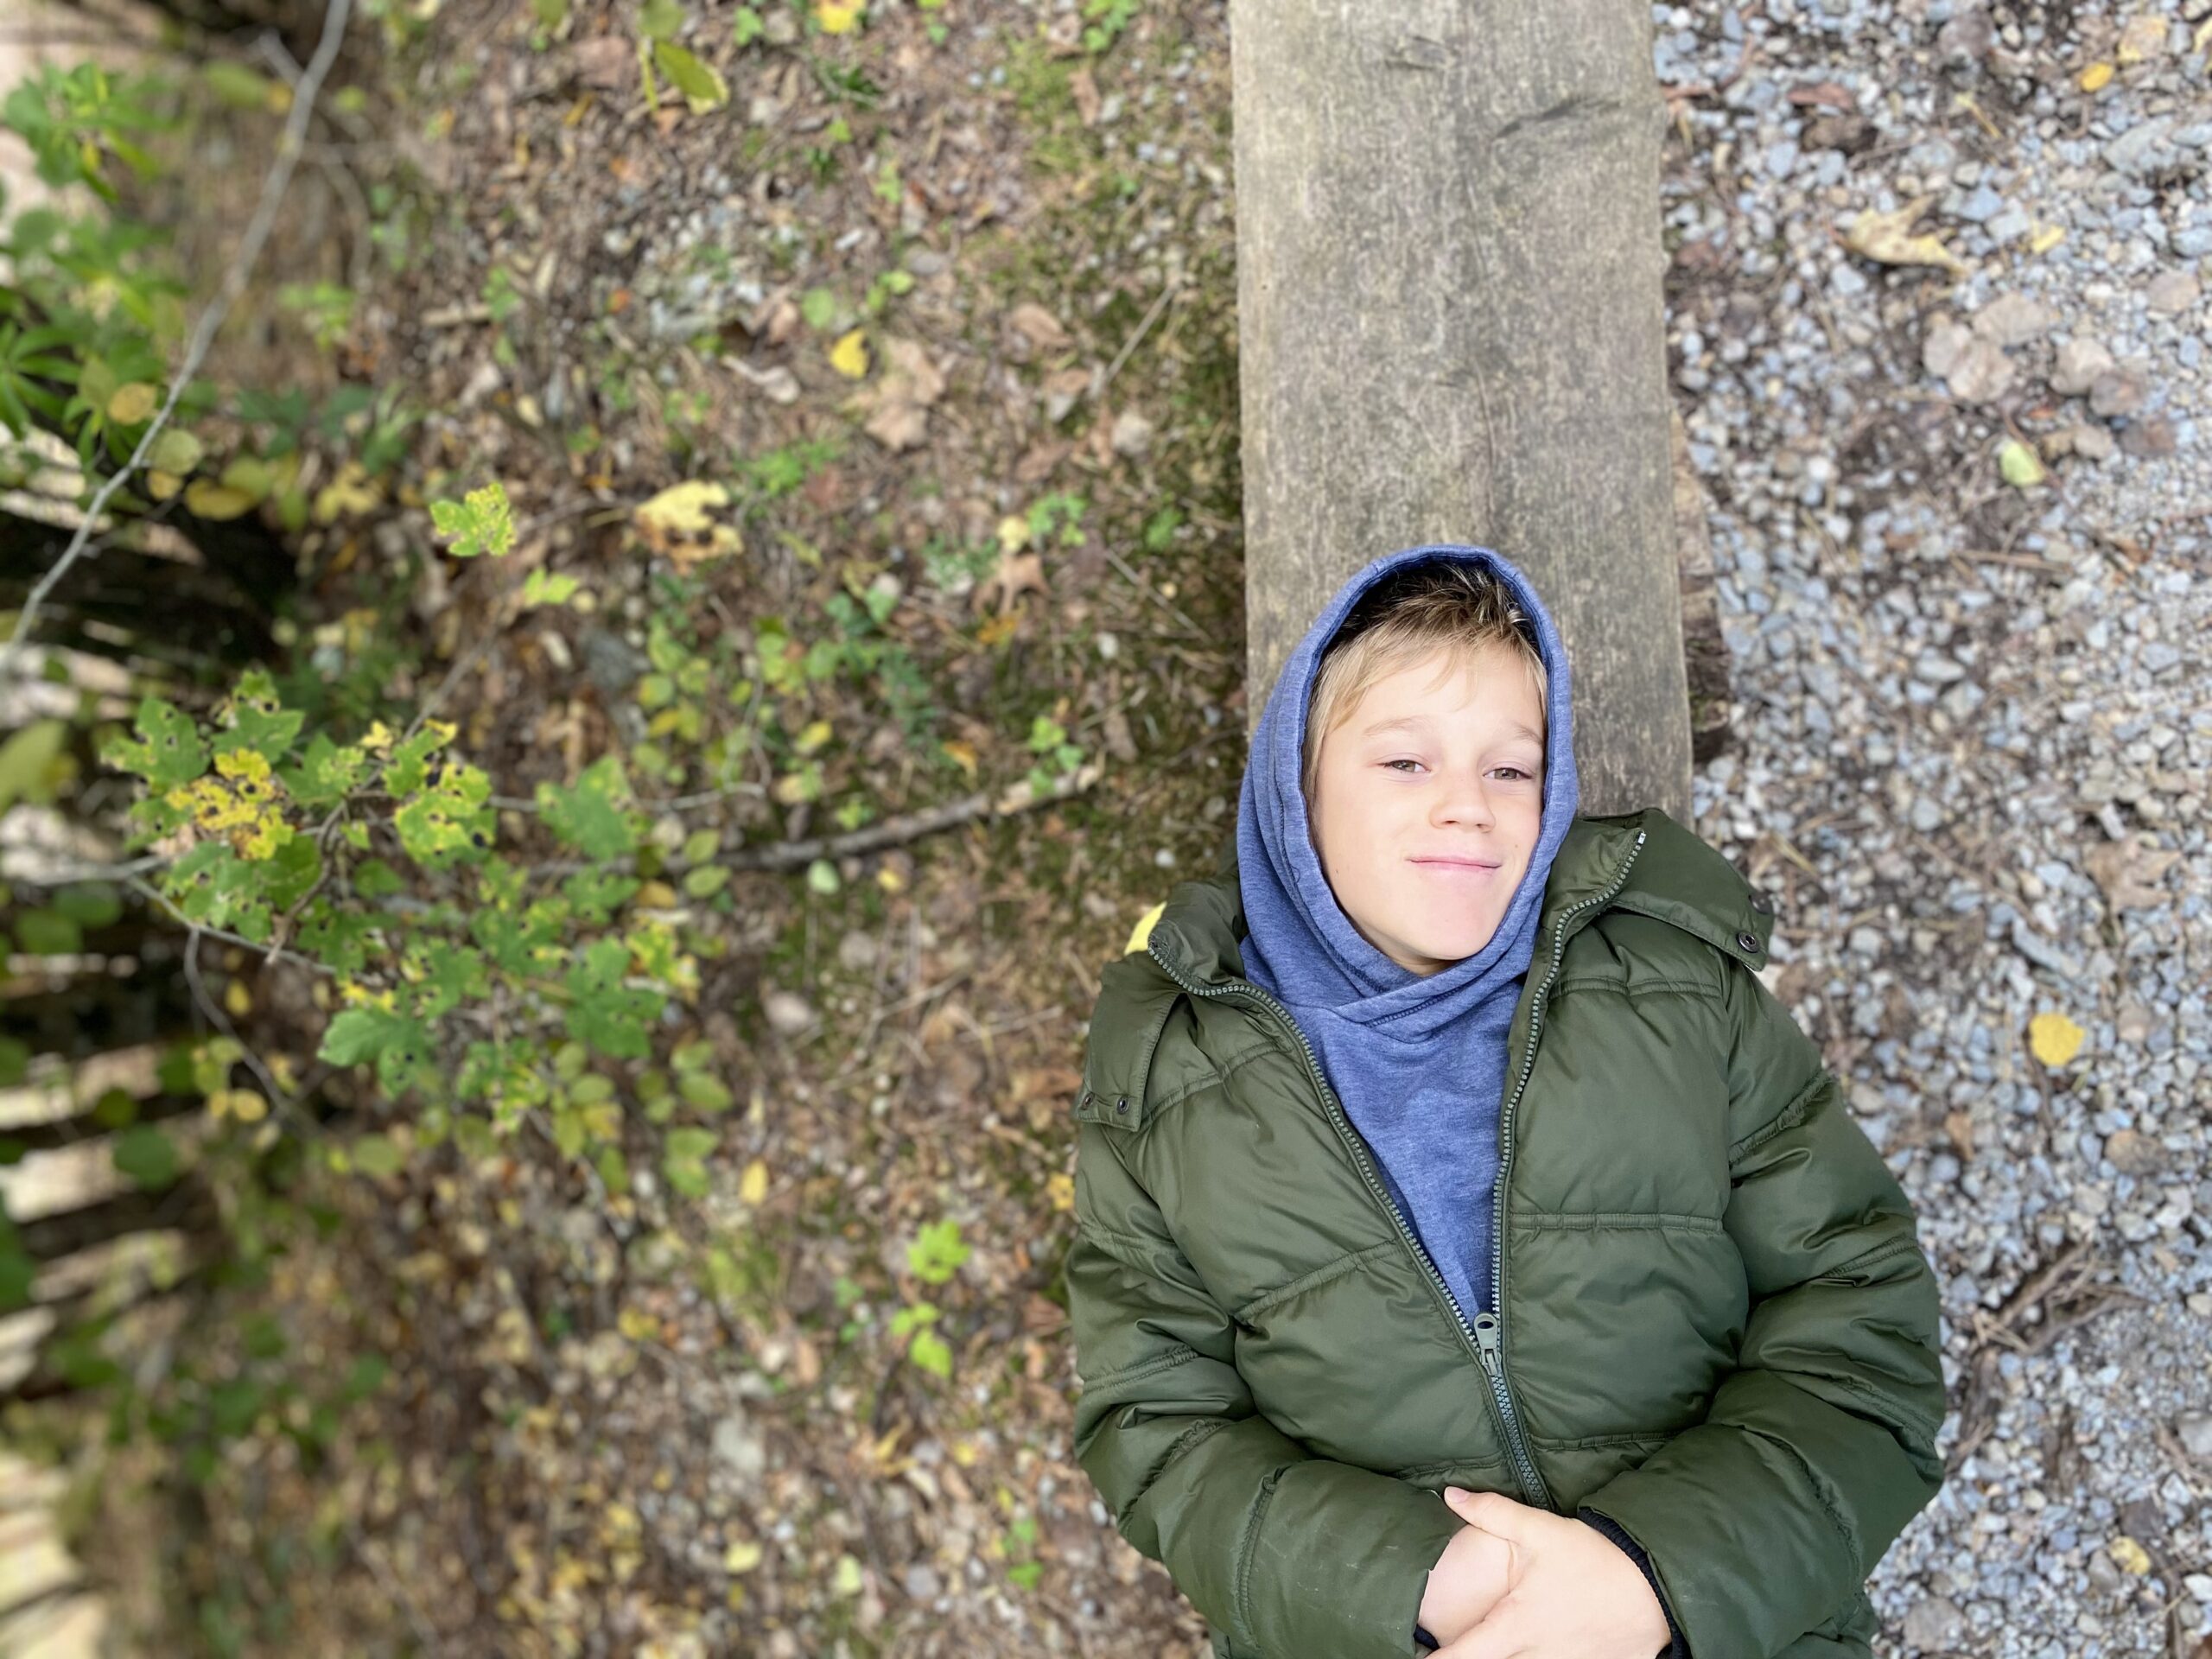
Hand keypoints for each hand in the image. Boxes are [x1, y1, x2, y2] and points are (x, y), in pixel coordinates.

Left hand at [1430, 1487, 1671, 1658]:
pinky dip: (1540, 1658)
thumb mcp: (1541, 1531)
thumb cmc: (1594, 1560)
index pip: (1461, 1656)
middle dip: (1472, 1656)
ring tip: (1502, 1640)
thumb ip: (1492, 1512)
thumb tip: (1449, 1493)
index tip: (1419, 1657)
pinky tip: (1543, 1642)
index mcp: (1514, 1626)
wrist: (1654, 1589)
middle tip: (1462, 1643)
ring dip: (1510, 1657)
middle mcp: (1534, 1656)